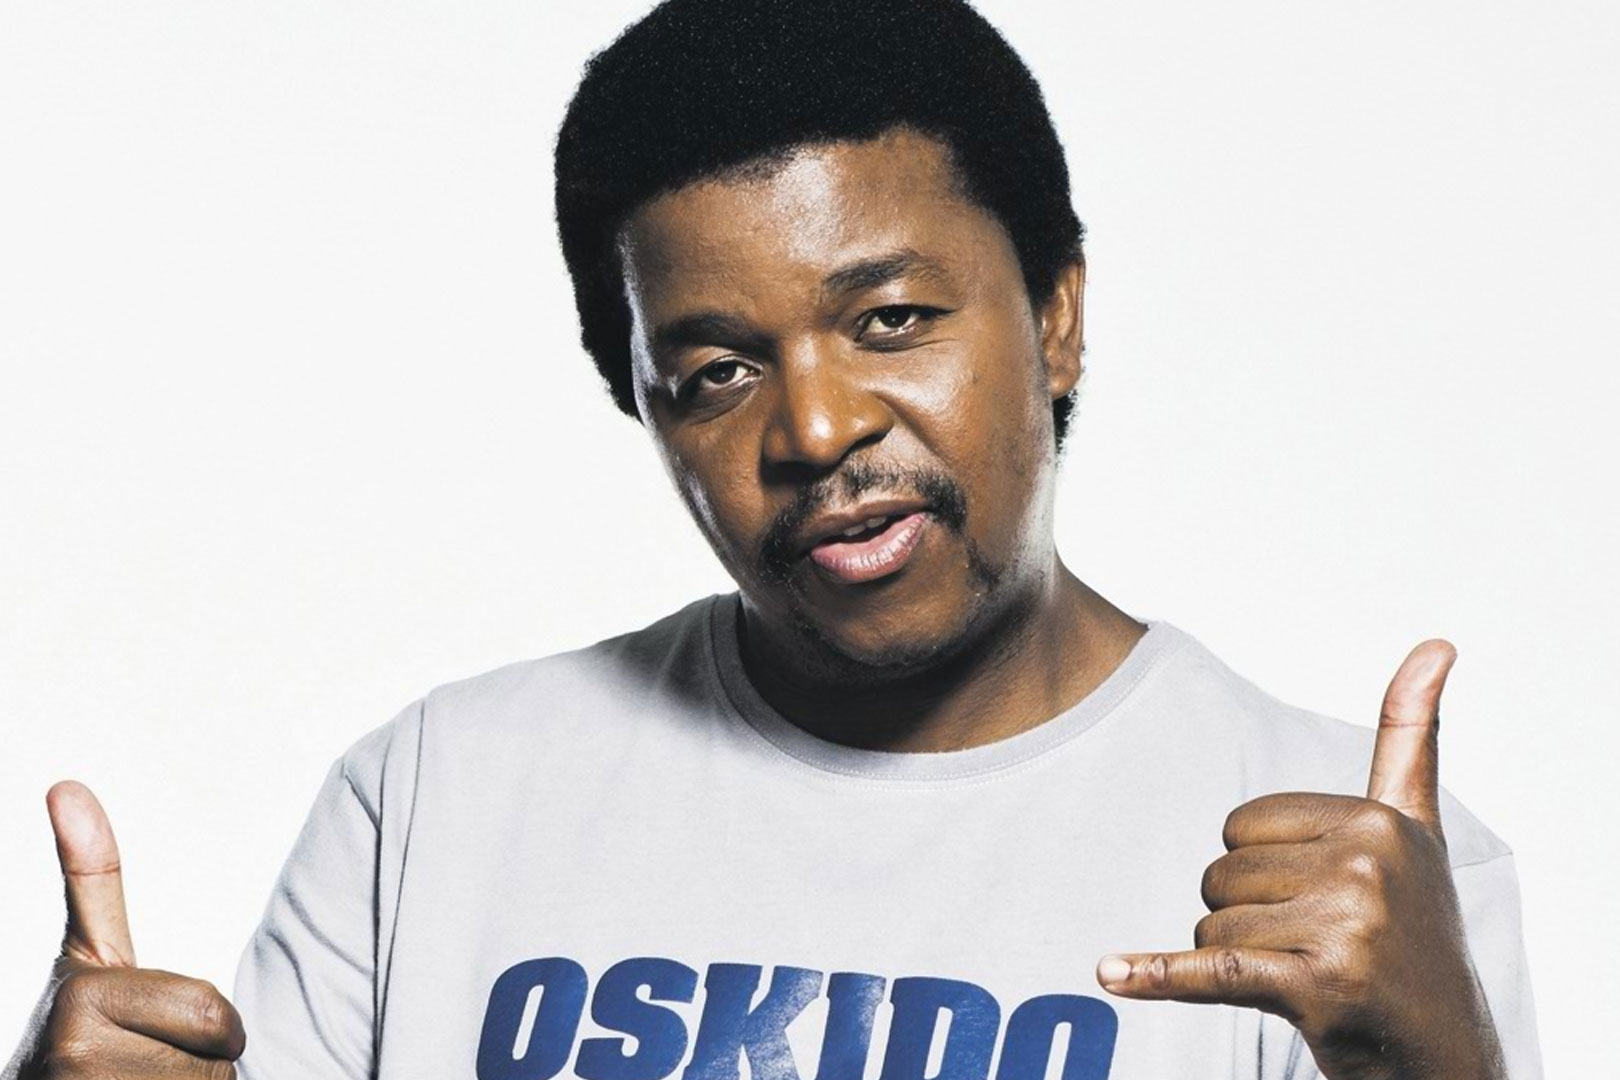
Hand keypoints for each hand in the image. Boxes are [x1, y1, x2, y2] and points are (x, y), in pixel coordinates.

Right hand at [14, 782, 245, 1078]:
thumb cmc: (84, 1032)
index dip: (208, 1024)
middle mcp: (74, 1059)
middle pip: (216, 1051)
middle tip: (148, 1058)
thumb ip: (92, 876)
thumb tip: (66, 786)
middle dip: (201, 1057)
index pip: (213, 1013)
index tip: (150, 1024)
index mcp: (81, 1001)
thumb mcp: (90, 953)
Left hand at [1095, 641, 1505, 1079]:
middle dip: (1248, 914)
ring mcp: (1347, 928)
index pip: (1243, 825)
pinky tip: (1111, 975)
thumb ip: (1411, 735)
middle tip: (1313, 945)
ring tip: (1307, 975)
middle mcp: (1369, 867)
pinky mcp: (1318, 987)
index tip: (1326, 897)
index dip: (1264, 867)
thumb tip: (1437, 641)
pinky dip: (1158, 976)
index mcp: (1379, 821)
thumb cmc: (1415, 935)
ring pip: (1211, 922)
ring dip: (1240, 956)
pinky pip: (1213, 969)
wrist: (1443, 1057)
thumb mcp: (1417, 832)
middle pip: (1222, 873)